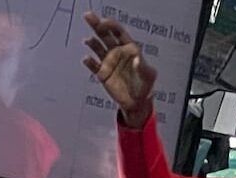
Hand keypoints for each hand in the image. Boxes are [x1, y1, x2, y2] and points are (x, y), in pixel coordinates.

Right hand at [83, 12, 156, 127]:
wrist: (137, 103)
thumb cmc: (145, 86)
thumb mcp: (148, 75)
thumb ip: (143, 66)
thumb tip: (137, 58)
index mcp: (129, 49)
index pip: (119, 32)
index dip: (112, 25)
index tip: (105, 22)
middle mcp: (117, 52)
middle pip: (105, 35)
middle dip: (97, 25)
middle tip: (88, 16)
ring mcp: (108, 62)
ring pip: (97, 48)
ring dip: (91, 42)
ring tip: (88, 40)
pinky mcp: (102, 73)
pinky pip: (93, 66)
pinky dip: (89, 62)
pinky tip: (87, 59)